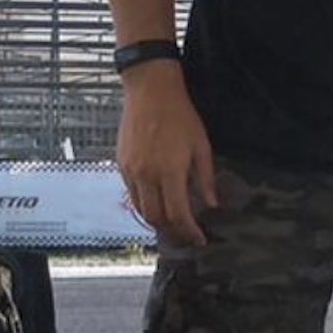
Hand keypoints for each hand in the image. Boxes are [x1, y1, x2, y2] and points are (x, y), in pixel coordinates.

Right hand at [115, 65, 217, 245]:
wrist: (150, 93)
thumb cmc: (179, 116)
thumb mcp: (201, 147)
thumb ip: (205, 179)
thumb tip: (211, 204)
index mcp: (170, 171)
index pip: (178, 214)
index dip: (189, 232)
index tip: (199, 239)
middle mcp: (147, 175)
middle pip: (156, 218)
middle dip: (172, 232)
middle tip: (186, 236)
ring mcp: (131, 171)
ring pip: (140, 210)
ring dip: (156, 223)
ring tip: (172, 226)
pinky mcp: (121, 165)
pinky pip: (131, 194)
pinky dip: (144, 206)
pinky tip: (156, 205)